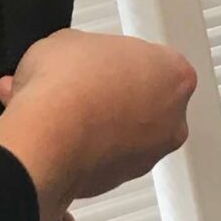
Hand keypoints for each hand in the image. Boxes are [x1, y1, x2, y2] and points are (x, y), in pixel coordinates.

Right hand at [0, 27, 195, 220]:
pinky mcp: (121, 181)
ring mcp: (150, 154)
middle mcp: (173, 119)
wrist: (46, 137)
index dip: (120, 59)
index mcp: (174, 73)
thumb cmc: (66, 87)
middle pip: (148, 101)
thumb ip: (90, 50)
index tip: (100, 60)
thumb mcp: (70, 40)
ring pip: (128, 134)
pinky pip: (106, 159)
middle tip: (82, 86)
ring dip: (102, 125)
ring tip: (63, 112)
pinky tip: (59, 136)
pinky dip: (87, 150)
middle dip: (116, 95)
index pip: (154, 61)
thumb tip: (75, 59)